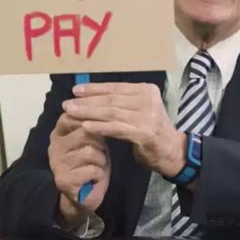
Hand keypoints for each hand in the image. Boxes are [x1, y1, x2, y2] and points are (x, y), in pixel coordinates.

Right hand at [48, 111, 109, 223]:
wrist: (84, 195)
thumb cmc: (91, 162)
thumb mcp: (92, 139)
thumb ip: (91, 125)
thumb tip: (99, 106)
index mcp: (59, 132)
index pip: (72, 115)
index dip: (91, 117)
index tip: (102, 122)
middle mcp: (54, 146)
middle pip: (84, 131)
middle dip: (100, 141)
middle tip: (102, 150)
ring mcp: (57, 163)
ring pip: (89, 151)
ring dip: (101, 159)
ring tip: (98, 165)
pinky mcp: (63, 180)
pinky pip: (92, 169)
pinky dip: (100, 174)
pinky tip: (95, 178)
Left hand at [64, 83, 185, 177]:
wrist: (172, 151)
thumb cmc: (152, 130)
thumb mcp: (140, 110)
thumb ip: (123, 102)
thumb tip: (94, 95)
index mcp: (146, 90)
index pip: (116, 87)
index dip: (94, 88)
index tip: (76, 90)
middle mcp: (148, 100)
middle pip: (111, 99)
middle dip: (87, 101)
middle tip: (68, 103)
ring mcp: (147, 116)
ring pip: (111, 112)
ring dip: (88, 112)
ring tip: (71, 113)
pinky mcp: (144, 133)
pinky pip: (116, 128)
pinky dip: (100, 127)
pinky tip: (85, 126)